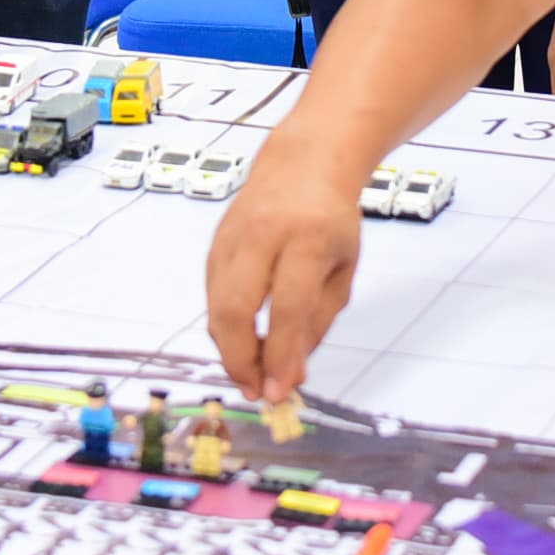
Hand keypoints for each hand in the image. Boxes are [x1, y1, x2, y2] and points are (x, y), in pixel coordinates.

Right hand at [205, 138, 365, 401]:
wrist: (303, 162)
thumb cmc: (331, 220)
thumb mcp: (343, 269)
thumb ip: (318, 322)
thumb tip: (290, 374)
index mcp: (308, 237)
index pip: (287, 307)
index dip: (280, 355)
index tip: (280, 393)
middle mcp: (263, 234)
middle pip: (237, 307)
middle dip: (241, 359)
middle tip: (256, 391)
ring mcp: (232, 236)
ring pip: (216, 305)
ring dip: (228, 349)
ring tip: (251, 376)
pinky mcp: (215, 243)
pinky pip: (212, 295)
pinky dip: (223, 327)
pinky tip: (241, 345)